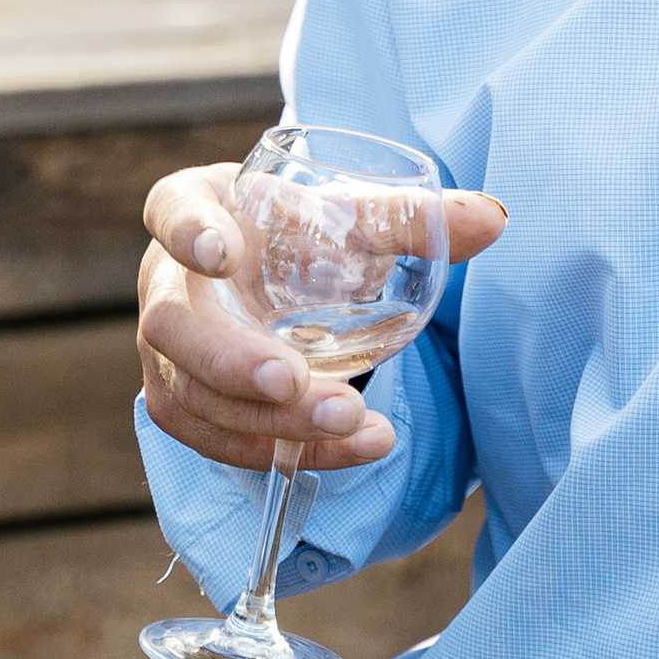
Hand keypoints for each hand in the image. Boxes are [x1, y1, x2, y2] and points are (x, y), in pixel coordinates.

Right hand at [137, 156, 507, 473]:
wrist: (265, 274)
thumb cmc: (298, 231)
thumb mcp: (343, 213)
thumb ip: (408, 216)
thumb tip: (493, 218)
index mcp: (193, 208)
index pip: (170, 208)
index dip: (187, 231)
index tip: (221, 251)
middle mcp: (165, 282)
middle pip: (174, 327)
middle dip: (234, 360)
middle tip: (295, 380)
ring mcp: (165, 352)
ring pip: (194, 397)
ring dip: (269, 420)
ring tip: (353, 422)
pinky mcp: (183, 404)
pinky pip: (218, 440)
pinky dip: (282, 450)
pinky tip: (347, 449)